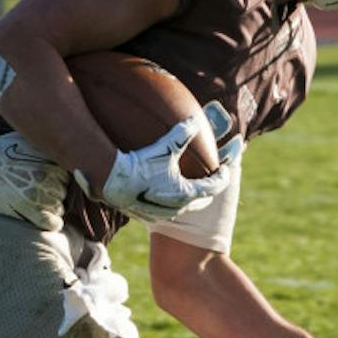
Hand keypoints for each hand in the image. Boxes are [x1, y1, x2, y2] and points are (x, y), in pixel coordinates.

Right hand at [0, 133, 67, 231]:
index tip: (45, 180)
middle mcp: (48, 179)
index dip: (57, 179)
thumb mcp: (25, 141)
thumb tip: (59, 149)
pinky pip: (53, 223)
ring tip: (35, 203)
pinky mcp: (30, 212)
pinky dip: (52, 222)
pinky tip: (44, 219)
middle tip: (37, 192)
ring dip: (51, 207)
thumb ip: (44, 148)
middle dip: (53, 193)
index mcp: (49, 162)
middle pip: (63, 192)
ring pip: (59, 207)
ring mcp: (40, 196)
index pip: (65, 176)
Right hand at [91, 116, 232, 221]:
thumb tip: (194, 121)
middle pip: (200, 201)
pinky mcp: (147, 215)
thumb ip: (181, 135)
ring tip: (187, 186)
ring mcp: (161, 213)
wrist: (112, 183)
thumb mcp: (163, 148)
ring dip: (188, 197)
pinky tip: (162, 192)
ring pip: (182, 207)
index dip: (222, 177)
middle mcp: (176, 207)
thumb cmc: (139, 166)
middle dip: (208, 190)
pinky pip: (165, 210)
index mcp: (185, 193)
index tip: (225, 169)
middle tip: (211, 180)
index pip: (213, 187)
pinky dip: (170, 201)